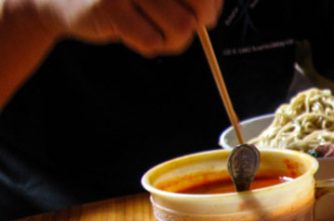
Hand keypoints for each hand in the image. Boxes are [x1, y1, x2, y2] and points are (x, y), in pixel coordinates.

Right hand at [28, 0, 221, 55]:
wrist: (64, 2)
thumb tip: (211, 14)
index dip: (211, 5)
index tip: (206, 14)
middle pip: (200, 8)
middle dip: (194, 25)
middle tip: (177, 26)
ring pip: (182, 28)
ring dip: (170, 39)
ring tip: (149, 28)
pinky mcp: (110, 7)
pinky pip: (153, 42)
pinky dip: (147, 45)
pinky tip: (129, 33)